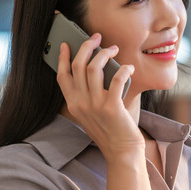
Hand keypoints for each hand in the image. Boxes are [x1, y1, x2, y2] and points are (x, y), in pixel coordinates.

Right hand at [55, 33, 140, 154]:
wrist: (121, 151)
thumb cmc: (109, 130)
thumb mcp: (90, 114)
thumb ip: (87, 95)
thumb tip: (94, 67)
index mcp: (73, 104)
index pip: (62, 76)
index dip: (62, 58)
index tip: (66, 44)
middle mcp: (80, 103)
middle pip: (77, 66)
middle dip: (86, 46)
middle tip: (96, 38)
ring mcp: (95, 105)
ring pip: (93, 67)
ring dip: (104, 53)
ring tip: (114, 49)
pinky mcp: (111, 107)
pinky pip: (116, 78)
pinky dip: (123, 69)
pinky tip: (129, 67)